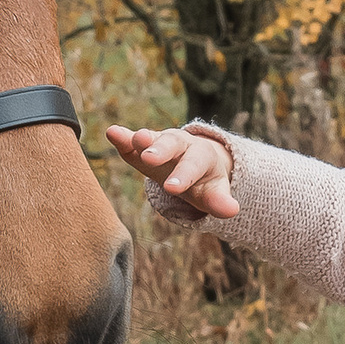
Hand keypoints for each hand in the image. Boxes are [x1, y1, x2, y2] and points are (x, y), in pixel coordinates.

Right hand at [103, 122, 237, 219]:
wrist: (194, 162)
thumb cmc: (203, 181)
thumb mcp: (212, 192)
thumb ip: (219, 201)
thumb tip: (232, 211)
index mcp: (202, 156)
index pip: (193, 166)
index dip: (184, 176)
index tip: (172, 188)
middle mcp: (182, 145)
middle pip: (173, 145)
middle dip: (162, 151)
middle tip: (150, 158)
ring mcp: (160, 142)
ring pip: (152, 139)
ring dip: (142, 139)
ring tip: (135, 139)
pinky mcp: (142, 146)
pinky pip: (131, 142)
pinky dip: (122, 137)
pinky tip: (112, 132)